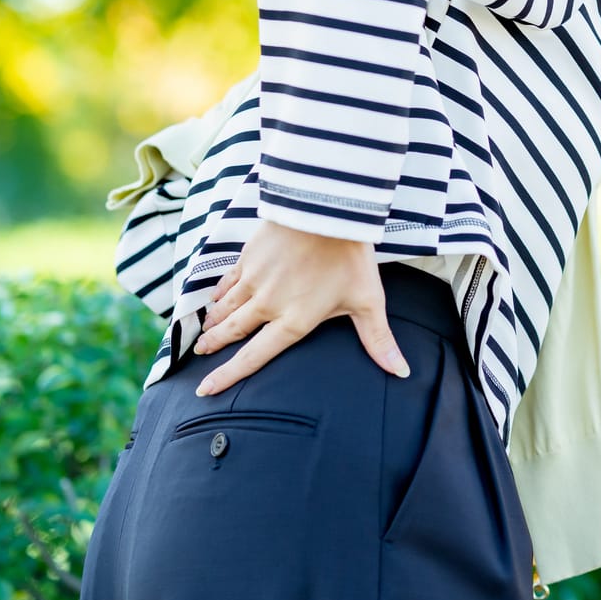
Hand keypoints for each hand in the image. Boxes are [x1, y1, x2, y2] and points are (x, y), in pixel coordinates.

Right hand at [189, 221, 409, 395]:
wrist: (327, 211)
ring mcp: (255, 279)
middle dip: (214, 346)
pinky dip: (219, 291)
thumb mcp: (368, 302)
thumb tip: (400, 372)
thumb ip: (378, 341)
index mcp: (294, 321)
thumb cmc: (350, 258)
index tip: (206, 388)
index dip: (228, 375)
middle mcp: (267, 304)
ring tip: (204, 331)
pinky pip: (228, 279)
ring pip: (226, 306)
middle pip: (233, 332)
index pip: (254, 357)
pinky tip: (216, 296)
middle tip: (200, 354)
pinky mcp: (249, 255)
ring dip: (214, 321)